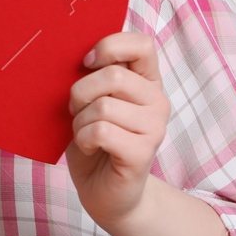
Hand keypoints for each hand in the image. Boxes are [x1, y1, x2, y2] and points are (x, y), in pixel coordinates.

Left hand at [64, 30, 170, 230]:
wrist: (104, 192)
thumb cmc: (94, 140)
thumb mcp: (92, 101)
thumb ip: (95, 76)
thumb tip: (79, 56)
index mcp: (147, 81)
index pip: (142, 43)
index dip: (110, 46)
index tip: (86, 63)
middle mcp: (158, 101)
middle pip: (113, 75)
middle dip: (81, 93)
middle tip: (77, 111)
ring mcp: (155, 128)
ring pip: (103, 106)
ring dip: (80, 122)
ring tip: (85, 133)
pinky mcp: (142, 153)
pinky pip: (100, 131)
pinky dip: (84, 139)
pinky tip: (90, 147)